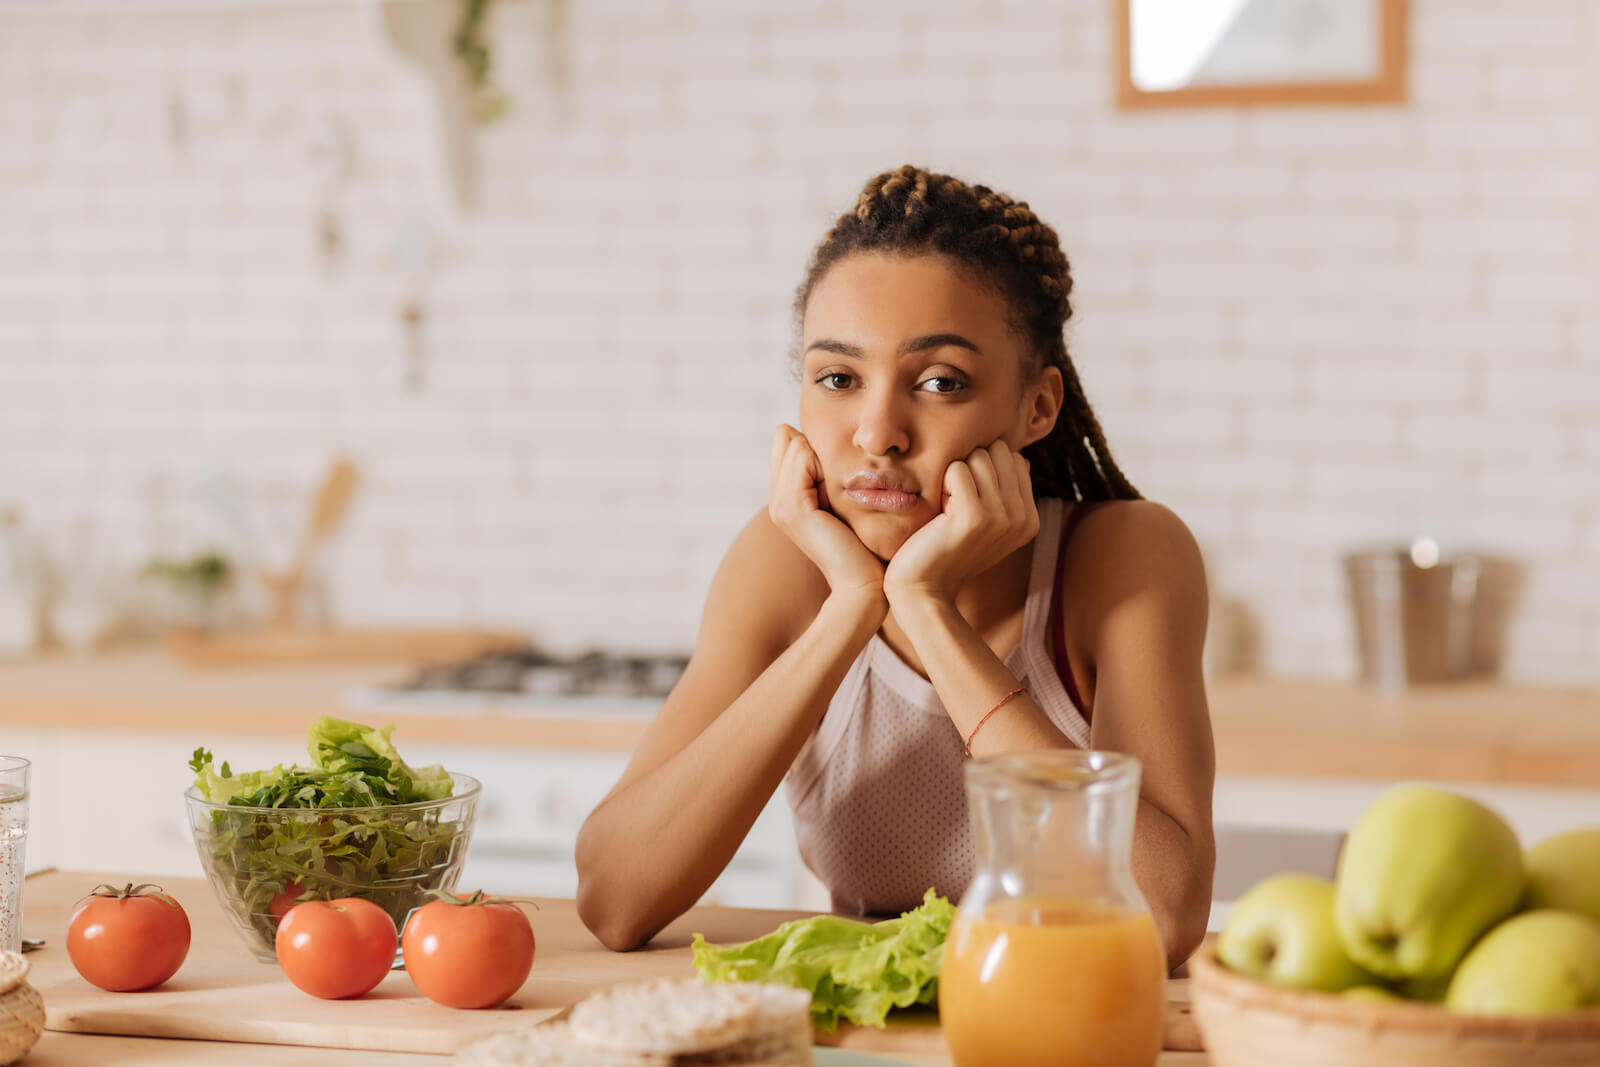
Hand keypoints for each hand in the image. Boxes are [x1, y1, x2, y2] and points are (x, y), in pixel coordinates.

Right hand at [768, 425, 885, 599]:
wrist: (863, 582)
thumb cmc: (865, 544)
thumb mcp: (845, 501)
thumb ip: (831, 475)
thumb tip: (830, 442)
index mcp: (785, 498)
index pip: (786, 441)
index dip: (816, 447)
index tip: (841, 476)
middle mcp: (777, 501)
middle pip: (788, 439)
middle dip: (819, 447)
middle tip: (845, 484)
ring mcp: (780, 506)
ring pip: (796, 445)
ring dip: (826, 455)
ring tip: (845, 489)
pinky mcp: (793, 508)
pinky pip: (803, 457)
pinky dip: (826, 463)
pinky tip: (843, 490)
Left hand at [883, 440, 1037, 607]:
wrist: (924, 589)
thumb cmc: (947, 549)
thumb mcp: (986, 521)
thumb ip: (1005, 490)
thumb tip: (1017, 456)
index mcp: (1030, 518)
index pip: (1013, 457)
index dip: (983, 471)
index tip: (969, 503)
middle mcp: (1023, 517)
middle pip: (997, 451)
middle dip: (971, 467)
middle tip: (956, 504)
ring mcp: (1002, 517)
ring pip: (977, 456)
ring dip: (954, 476)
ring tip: (948, 510)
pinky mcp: (975, 517)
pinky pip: (956, 469)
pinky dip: (941, 484)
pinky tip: (940, 513)